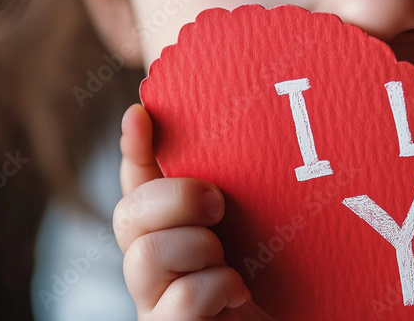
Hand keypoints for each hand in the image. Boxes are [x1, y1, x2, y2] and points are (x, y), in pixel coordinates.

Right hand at [114, 103, 272, 319]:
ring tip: (229, 260)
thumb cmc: (274, 284)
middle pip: (127, 214)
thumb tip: (240, 127)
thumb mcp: (256, 227)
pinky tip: (238, 291)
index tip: (141, 114)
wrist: (286, 320)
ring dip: (197, 247)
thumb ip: (235, 188)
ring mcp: (154, 303)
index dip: (133, 148)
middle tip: (219, 203)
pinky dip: (217, 287)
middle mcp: (151, 267)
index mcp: (169, 232)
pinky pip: (181, 300)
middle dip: (174, 197)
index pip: (136, 182)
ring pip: (145, 256)